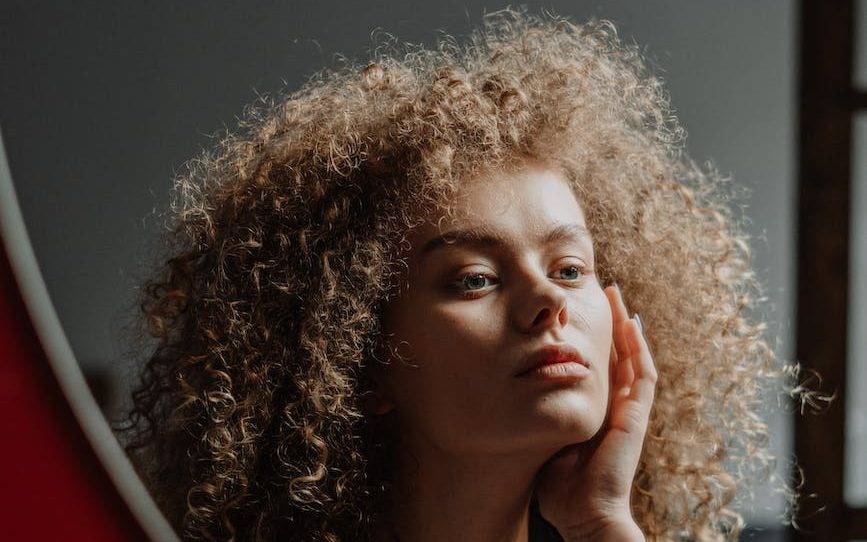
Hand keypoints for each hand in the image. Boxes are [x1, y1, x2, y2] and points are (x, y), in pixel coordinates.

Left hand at [534, 283, 656, 540]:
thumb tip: (509, 397)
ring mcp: (629, 410)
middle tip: (601, 292)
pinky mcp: (637, 416)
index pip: (596, 366)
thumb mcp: (543, 440)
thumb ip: (536, 418)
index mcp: (595, 411)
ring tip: (615, 296)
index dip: (590, 338)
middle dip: (610, 322)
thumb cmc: (561, 488)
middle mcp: (615, 406)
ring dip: (626, 325)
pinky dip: (638, 348)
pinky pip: (643, 375)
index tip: (577, 313)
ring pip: (632, 357)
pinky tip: (630, 324)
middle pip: (617, 354)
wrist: (585, 514)